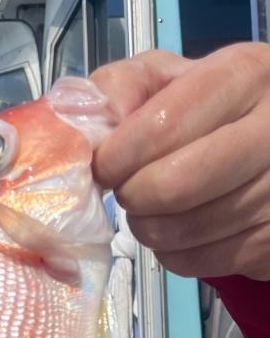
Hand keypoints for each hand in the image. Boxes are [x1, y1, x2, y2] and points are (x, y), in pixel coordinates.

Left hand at [91, 43, 269, 280]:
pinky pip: (198, 262)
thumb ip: (119, 88)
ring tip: (152, 206)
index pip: (161, 127)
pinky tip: (178, 226)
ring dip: (147, 226)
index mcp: (244, 76)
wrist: (266, 144)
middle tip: (128, 188)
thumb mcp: (165, 78)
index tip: (103, 166)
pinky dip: (172, 252)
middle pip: (172, 185)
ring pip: (181, 231)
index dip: (115, 157)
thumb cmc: (204, 108)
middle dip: (131, 195)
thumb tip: (85, 130)